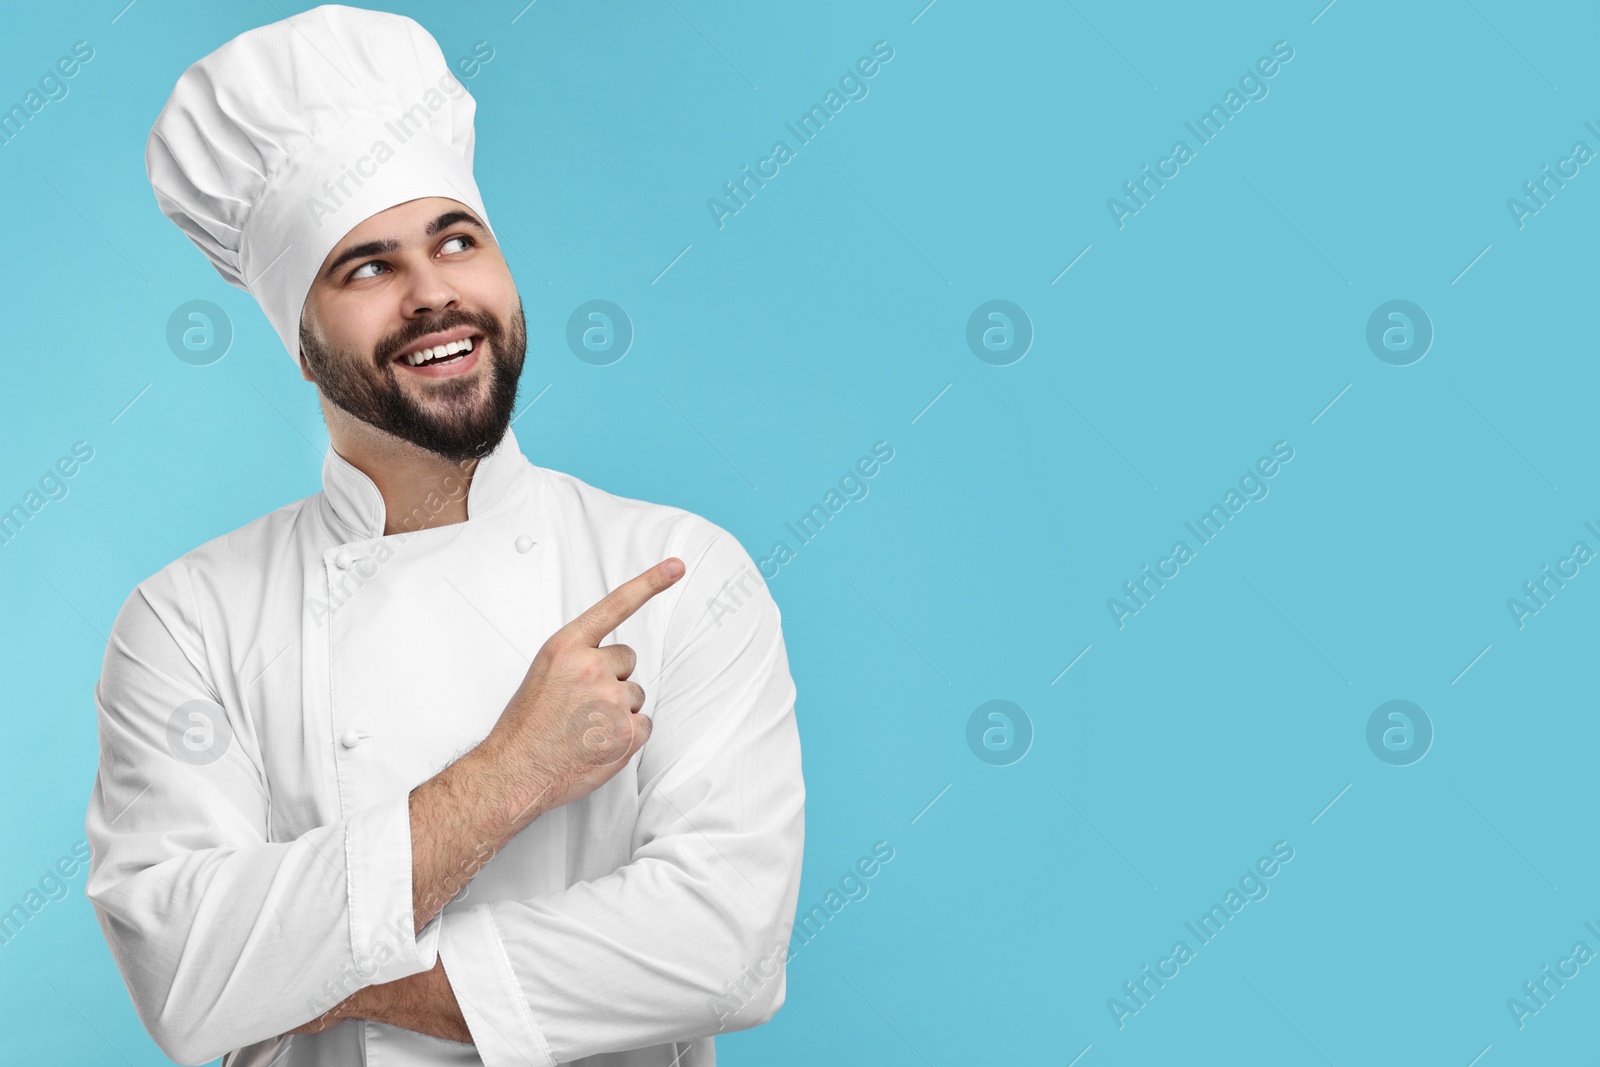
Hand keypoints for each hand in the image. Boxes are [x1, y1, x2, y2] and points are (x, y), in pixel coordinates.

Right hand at [484, 558, 684, 826]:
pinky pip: (644, 724)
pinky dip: (627, 735)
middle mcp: (592, 667)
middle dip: (611, 679)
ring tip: (584, 726)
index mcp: (567, 647)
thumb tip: (610, 662)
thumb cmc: (527, 724)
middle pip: (626, 661)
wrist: (516, 771)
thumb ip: (578, 658)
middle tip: (581, 704)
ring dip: (618, 710)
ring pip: (635, 695)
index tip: (676, 566)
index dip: (650, 582)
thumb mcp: (545, 672)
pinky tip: (599, 743)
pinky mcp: (627, 732)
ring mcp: (612, 700)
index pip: (616, 605)